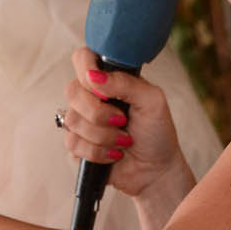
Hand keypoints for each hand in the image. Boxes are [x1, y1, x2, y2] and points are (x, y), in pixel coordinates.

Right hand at [62, 47, 187, 201]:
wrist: (156, 170)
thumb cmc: (157, 133)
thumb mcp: (152, 101)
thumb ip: (126, 82)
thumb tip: (94, 76)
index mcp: (109, 79)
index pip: (83, 58)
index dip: (86, 69)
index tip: (101, 87)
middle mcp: (92, 97)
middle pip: (72, 91)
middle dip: (99, 112)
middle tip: (122, 120)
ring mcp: (83, 120)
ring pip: (73, 120)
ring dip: (103, 136)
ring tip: (124, 140)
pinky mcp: (78, 144)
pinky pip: (73, 143)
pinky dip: (97, 152)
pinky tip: (114, 154)